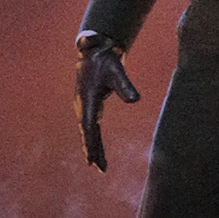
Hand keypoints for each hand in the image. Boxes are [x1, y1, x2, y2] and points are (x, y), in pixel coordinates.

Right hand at [76, 37, 139, 169]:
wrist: (95, 50)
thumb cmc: (105, 60)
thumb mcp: (117, 71)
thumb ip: (125, 86)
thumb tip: (135, 99)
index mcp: (88, 99)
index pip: (89, 125)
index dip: (90, 142)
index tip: (91, 157)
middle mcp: (83, 105)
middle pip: (87, 132)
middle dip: (92, 150)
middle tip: (97, 168)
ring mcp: (84, 106)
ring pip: (89, 132)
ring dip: (93, 148)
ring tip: (99, 167)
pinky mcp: (89, 106)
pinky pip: (91, 127)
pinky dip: (94, 140)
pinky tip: (98, 152)